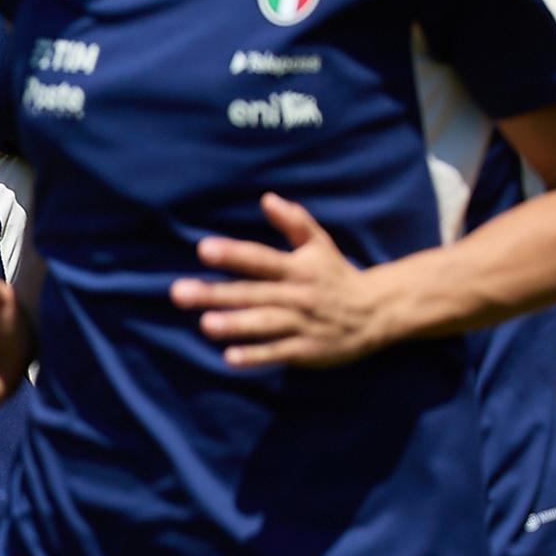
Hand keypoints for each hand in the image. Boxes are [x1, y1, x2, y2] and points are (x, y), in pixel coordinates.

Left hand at [172, 193, 392, 367]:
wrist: (377, 313)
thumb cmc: (336, 276)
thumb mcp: (320, 245)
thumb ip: (294, 222)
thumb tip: (267, 197)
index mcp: (297, 268)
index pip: (261, 259)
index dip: (234, 254)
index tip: (203, 249)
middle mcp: (297, 295)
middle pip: (253, 293)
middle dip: (217, 293)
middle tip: (179, 292)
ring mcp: (302, 323)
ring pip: (265, 323)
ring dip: (236, 324)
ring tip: (205, 324)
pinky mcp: (306, 350)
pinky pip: (278, 352)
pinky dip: (256, 356)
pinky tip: (229, 358)